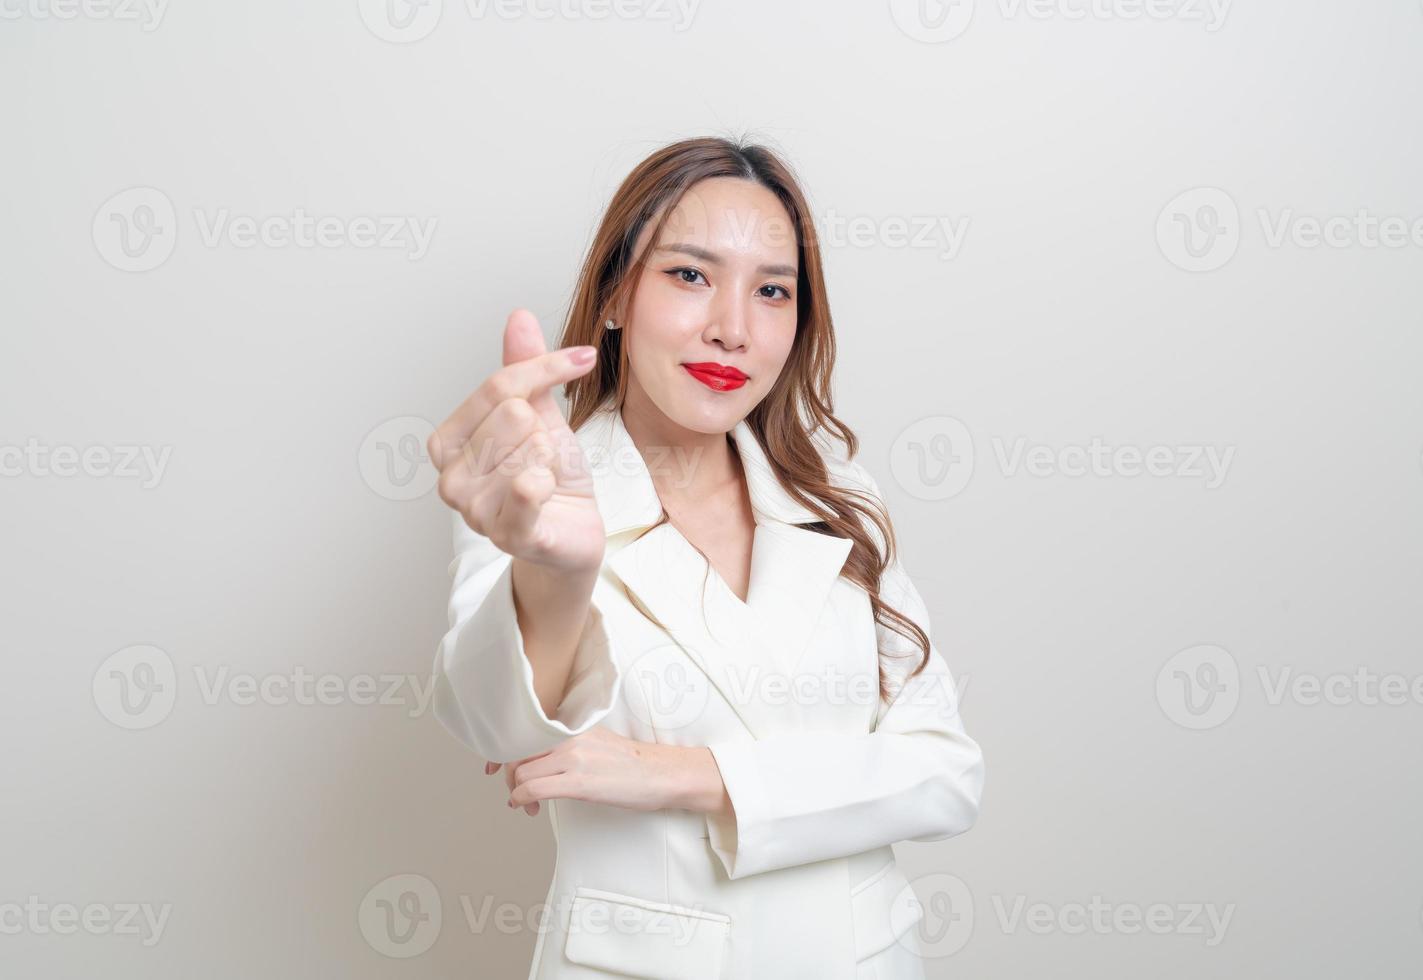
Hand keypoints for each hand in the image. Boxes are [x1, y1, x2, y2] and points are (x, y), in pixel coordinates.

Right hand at [429, 309, 605, 574]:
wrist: (573, 530)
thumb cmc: (550, 476)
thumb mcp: (540, 414)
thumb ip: (524, 370)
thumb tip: (518, 318)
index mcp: (448, 441)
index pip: (500, 384)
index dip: (547, 369)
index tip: (581, 360)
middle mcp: (450, 477)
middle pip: (514, 414)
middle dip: (546, 432)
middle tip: (545, 459)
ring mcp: (474, 510)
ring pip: (530, 448)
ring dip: (552, 462)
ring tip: (546, 481)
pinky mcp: (507, 536)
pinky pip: (529, 490)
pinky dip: (551, 483)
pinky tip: (548, 492)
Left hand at [485, 729, 731, 816]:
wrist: (661, 774)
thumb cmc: (631, 765)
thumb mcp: (595, 743)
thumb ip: (566, 745)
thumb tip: (539, 760)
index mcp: (572, 725)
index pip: (522, 732)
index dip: (501, 752)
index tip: (492, 768)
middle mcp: (569, 736)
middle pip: (516, 753)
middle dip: (508, 776)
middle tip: (515, 793)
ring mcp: (574, 757)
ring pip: (520, 773)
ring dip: (515, 793)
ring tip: (527, 806)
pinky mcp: (579, 781)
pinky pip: (533, 790)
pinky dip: (521, 801)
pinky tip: (528, 808)